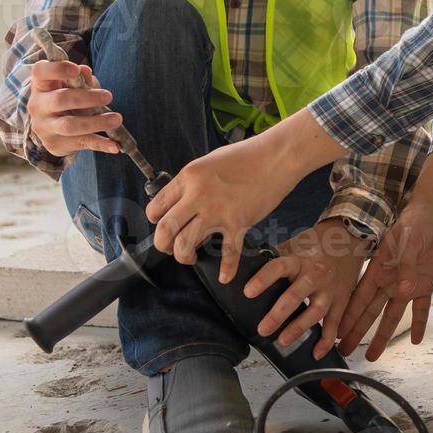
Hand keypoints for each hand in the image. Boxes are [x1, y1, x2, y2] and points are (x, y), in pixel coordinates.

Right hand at [27, 60, 121, 156]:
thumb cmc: (66, 96)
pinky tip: (115, 146)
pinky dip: (100, 144)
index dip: (57, 69)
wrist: (51, 126)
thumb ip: (79, 78)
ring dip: (96, 122)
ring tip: (117, 119)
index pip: (41, 71)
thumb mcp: (70, 84)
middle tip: (109, 96)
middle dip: (86, 98)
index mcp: (41, 85)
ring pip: (69, 125)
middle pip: (60, 99)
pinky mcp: (55, 144)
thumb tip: (85, 71)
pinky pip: (81, 143)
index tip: (76, 69)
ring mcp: (44, 127)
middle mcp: (38, 105)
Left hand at [147, 108, 346, 282]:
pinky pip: (228, 253)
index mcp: (188, 178)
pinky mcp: (239, 223)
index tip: (162, 225)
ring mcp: (217, 211)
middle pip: (165, 229)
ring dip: (184, 256)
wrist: (277, 157)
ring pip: (186, 244)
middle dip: (163, 245)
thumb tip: (184, 200)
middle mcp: (198, 196)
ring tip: (191, 257)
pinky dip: (227, 269)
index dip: (155, 220)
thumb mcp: (210, 161)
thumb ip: (194, 182)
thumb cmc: (247, 155)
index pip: (157, 206)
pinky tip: (225, 277)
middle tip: (170, 248)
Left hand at [244, 220, 369, 358]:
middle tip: (263, 329)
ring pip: (315, 311)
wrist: (350, 238)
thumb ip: (273, 256)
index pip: (278, 267)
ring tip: (283, 341)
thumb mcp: (294, 244)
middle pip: (296, 295)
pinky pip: (334, 323)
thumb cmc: (317, 244)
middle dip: (279, 314)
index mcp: (299, 260)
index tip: (248, 292)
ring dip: (299, 328)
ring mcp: (330, 289)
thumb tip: (243, 265)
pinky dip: (326, 340)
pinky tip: (316, 353)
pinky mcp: (341, 300)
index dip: (263, 279)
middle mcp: (315, 275)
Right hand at [339, 152, 432, 360]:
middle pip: (370, 312)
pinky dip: (420, 323)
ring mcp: (406, 285)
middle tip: (346, 351)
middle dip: (358, 332)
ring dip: (383, 335)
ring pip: (392, 315)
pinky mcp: (425, 285)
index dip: (348, 316)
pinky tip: (416, 340)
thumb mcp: (406, 242)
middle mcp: (389, 282)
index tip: (335, 333)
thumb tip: (402, 292)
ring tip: (372, 355)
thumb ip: (405, 266)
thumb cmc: (413, 223)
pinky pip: (421, 308)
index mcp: (378, 271)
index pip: (359, 298)